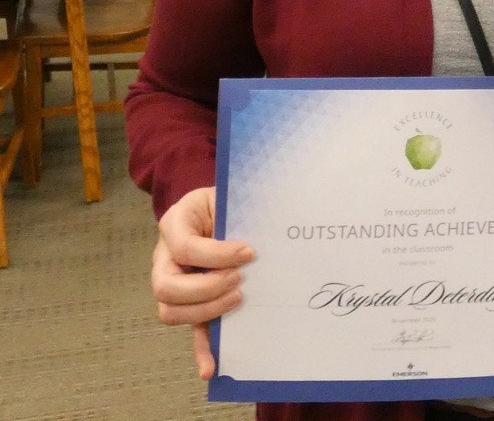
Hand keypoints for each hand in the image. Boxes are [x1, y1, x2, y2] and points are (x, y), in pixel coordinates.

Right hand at [150, 186, 254, 379]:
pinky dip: (200, 350)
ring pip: (171, 311)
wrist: (220, 204)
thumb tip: (259, 239)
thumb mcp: (226, 196)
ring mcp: (173, 282)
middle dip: (206, 288)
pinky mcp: (190, 303)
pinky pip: (188, 330)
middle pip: (166, 287)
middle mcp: (164, 257)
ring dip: (206, 311)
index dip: (217, 254)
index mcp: (174, 224)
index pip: (185, 246)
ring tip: (238, 300)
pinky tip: (211, 367)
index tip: (249, 253)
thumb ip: (235, 212)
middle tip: (240, 280)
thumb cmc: (225, 199)